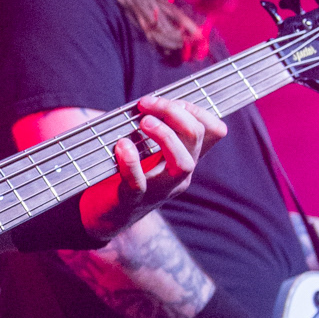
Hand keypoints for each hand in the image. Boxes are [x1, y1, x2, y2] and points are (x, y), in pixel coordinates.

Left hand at [81, 95, 226, 241]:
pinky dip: (130, 162)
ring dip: (165, 136)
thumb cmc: (126, 174)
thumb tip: (151, 101)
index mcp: (185, 159)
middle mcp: (179, 175)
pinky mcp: (133, 201)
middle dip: (174, 113)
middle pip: (196, 139)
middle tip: (146, 104)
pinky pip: (139, 183)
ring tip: (143, 122)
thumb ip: (154, 129)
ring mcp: (159, 191)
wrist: (104, 217)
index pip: (213, 131)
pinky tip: (121, 146)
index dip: (196, 109)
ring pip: (182, 164)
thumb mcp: (147, 150)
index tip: (169, 101)